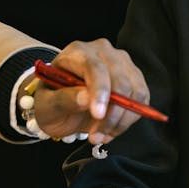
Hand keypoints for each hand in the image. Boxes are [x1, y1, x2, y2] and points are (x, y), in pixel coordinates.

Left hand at [30, 38, 148, 143]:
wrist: (63, 103)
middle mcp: (103, 51)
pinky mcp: (134, 76)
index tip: (97, 115)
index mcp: (77, 52)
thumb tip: (85, 98)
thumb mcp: (46, 105)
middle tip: (95, 136)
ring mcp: (122, 62)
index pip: (94, 67)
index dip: (99, 91)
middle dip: (111, 114)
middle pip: (119, 80)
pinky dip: (129, 119)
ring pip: (135, 91)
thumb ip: (63, 99)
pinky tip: (111, 129)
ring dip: (121, 120)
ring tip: (101, 135)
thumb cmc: (53, 100)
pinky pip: (142, 98)